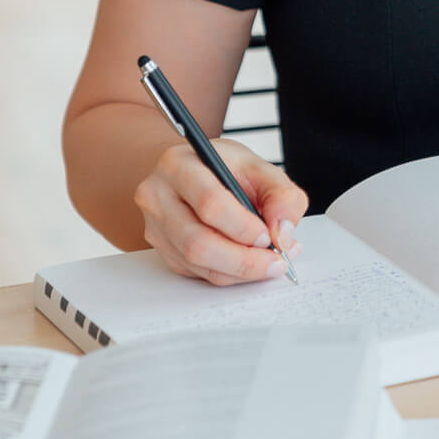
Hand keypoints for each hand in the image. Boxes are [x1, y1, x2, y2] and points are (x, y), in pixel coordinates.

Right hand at [133, 138, 308, 284]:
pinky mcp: (161, 249)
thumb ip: (281, 195)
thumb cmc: (224, 168)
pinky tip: (248, 263)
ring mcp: (155, 225)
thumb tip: (283, 234)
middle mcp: (158, 196)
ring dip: (238, 270)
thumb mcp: (259, 167)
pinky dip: (227, 273)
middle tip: (275, 262)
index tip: (270, 237)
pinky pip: (195, 272)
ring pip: (195, 262)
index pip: (209, 202)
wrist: (194, 172)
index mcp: (180, 165)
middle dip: (243, 259)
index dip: (243, 226)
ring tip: (268, 263)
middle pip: (197, 241)